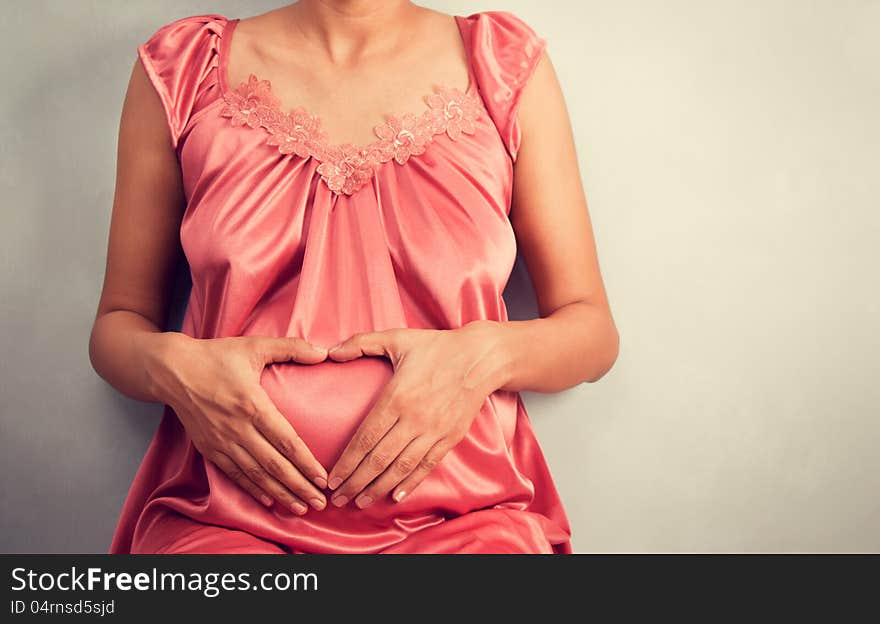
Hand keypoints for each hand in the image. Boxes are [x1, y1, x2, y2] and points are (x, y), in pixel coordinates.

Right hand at [148, 333, 330, 513]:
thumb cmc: (217, 356)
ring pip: (256, 475)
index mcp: (252, 404)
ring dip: (280, 493)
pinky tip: (269, 500)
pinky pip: (234, 474)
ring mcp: (222, 441)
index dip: (305, 462)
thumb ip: (291, 347)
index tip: (323, 478)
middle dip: (299, 486)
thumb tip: (324, 352)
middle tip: (320, 502)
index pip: (286, 441)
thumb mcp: (255, 346)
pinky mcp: (209, 448)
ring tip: (300, 507)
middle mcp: (237, 428)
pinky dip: (252, 489)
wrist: (172, 369)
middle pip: (274, 465)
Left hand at [324, 320, 509, 508]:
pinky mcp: (450, 438)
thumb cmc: (437, 347)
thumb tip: (331, 351)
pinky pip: (427, 465)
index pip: (365, 438)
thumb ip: (361, 343)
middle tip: (337, 498)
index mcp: (397, 397)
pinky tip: (396, 496)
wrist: (481, 357)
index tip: (332, 478)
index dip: (347, 462)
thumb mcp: (397, 338)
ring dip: (378, 488)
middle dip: (355, 482)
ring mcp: (433, 431)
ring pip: (401, 468)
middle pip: (379, 459)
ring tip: (360, 502)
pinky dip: (410, 483)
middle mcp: (414, 419)